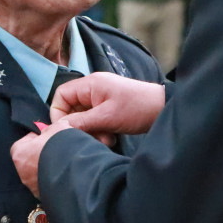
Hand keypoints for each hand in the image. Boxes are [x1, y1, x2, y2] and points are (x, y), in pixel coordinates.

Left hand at [11, 118, 74, 196]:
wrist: (75, 175)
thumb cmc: (61, 148)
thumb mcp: (58, 129)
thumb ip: (52, 128)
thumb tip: (55, 128)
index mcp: (19, 154)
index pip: (23, 142)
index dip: (36, 138)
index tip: (47, 137)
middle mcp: (22, 173)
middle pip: (30, 159)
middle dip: (42, 154)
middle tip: (57, 149)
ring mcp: (33, 187)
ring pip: (39, 173)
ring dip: (49, 168)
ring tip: (65, 162)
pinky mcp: (44, 197)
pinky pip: (48, 184)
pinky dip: (56, 180)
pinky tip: (67, 174)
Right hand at [50, 72, 164, 135]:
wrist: (164, 108)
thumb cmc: (138, 107)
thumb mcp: (107, 117)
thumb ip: (81, 122)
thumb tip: (57, 129)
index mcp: (90, 84)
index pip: (61, 95)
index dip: (59, 114)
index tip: (67, 130)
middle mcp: (93, 89)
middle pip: (71, 109)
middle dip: (80, 127)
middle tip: (94, 137)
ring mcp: (101, 98)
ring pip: (83, 117)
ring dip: (91, 131)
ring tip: (107, 139)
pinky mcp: (109, 108)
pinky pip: (95, 120)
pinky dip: (100, 130)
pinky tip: (112, 137)